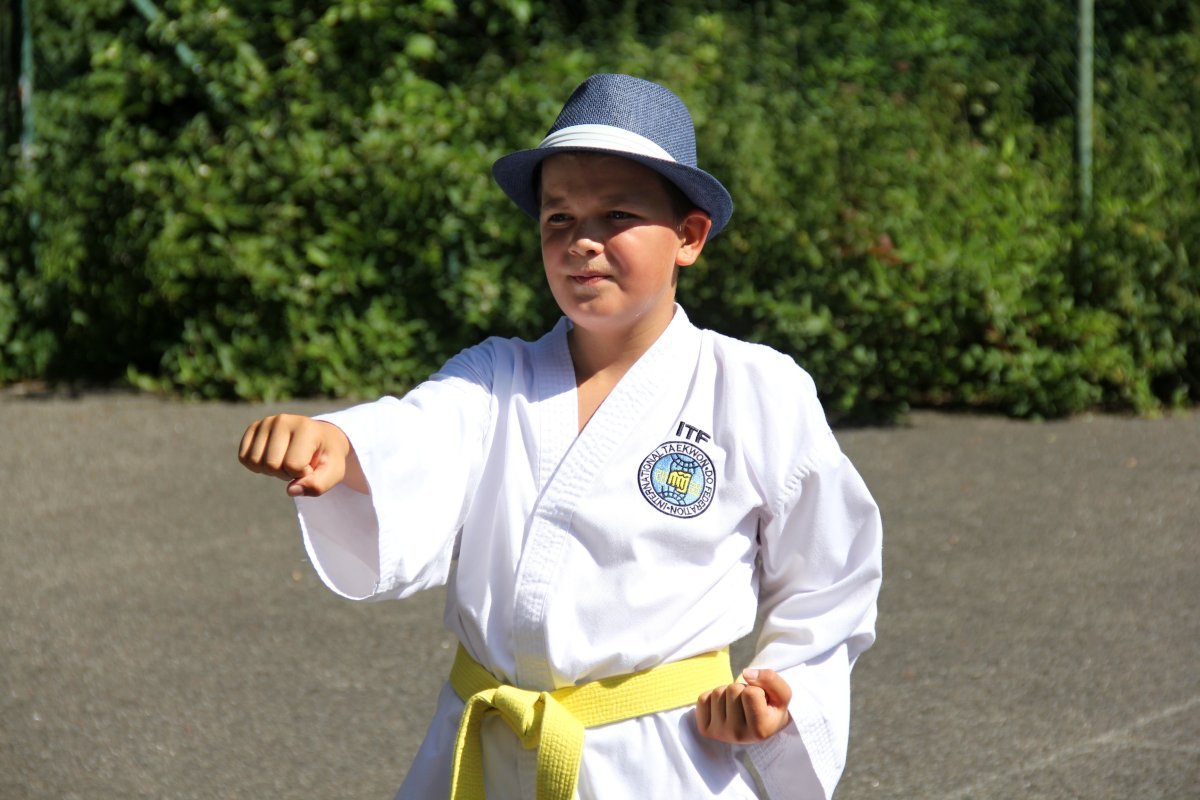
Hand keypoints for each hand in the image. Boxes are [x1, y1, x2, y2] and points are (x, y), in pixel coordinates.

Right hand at [238, 414, 359, 496]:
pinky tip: (273, 457)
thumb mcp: (334, 472)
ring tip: (287, 459)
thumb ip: (318, 485)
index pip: (293, 465)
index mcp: (306, 428)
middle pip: (271, 465)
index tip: (312, 464)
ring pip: (255, 462)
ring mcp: (266, 422)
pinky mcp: (254, 427)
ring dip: (271, 470)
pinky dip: (257, 466)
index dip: (303, 474)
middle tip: (299, 463)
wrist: (321, 438)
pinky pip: (244, 458)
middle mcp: (283, 420)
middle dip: (285, 473)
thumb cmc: (326, 456)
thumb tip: (291, 491)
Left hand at [695, 668, 792, 743]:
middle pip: (733, 690)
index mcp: (760, 730)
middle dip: (741, 689)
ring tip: (738, 706)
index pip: (751, 692)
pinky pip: (702, 699)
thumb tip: (745, 673)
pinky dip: (713, 698)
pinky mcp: (705, 730)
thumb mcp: (782, 694)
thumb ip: (771, 679)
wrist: (759, 728)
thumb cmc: (771, 708)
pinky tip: (725, 708)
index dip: (757, 689)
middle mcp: (738, 735)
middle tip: (749, 704)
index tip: (762, 702)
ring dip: (728, 693)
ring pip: (718, 692)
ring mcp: (719, 734)